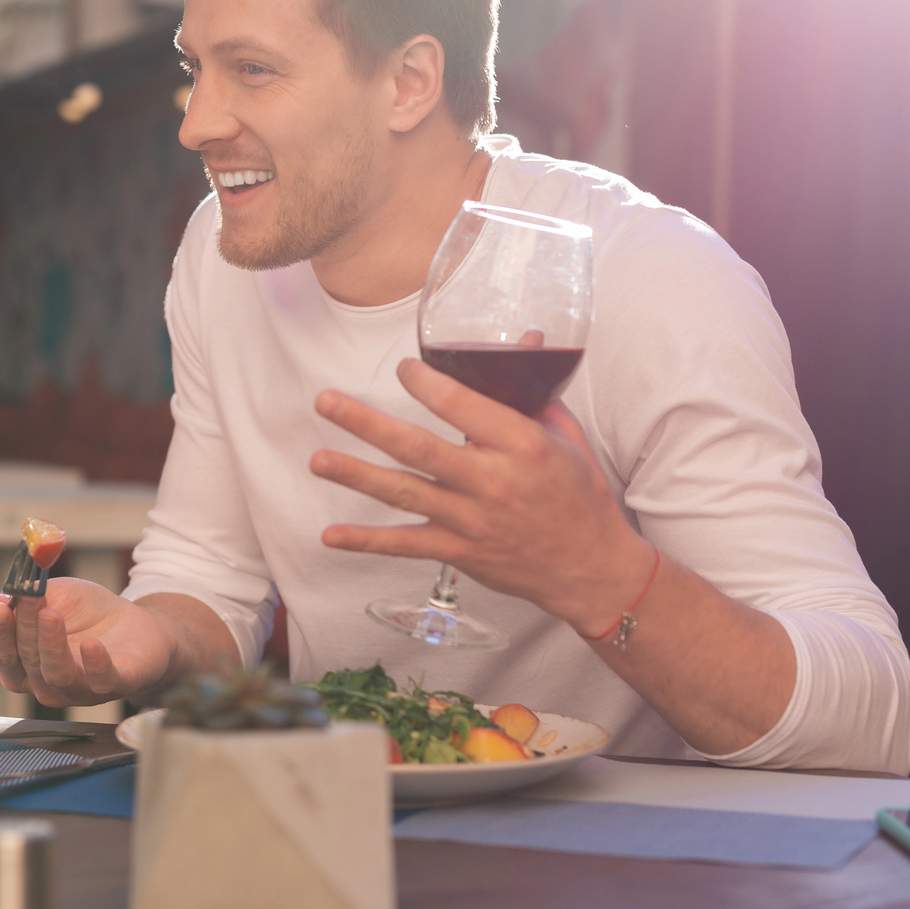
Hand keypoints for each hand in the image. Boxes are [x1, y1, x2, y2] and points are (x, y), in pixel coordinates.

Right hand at [0, 579, 174, 707]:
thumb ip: (13, 604)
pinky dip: (94, 665)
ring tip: (51, 614)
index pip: (2, 656)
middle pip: (27, 662)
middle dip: (25, 627)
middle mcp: (48, 683)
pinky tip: (90, 645)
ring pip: (57, 676)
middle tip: (29, 597)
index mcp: (26, 665)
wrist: (136, 622)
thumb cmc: (87, 614)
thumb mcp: (49, 598)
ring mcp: (81, 688)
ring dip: (51, 646)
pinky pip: (101, 682)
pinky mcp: (116, 684)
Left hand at [312, 358, 653, 633]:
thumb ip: (535, 394)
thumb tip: (528, 340)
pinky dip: (366, 542)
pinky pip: (405, 546)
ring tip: (318, 460)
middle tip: (327, 401)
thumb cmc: (580, 496)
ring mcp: (471, 520)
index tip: (403, 368)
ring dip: (356, 475)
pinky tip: (331, 535)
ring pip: (404, 493)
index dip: (425, 383)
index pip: (462, 406)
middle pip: (418, 448)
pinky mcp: (460, 552)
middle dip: (367, 423)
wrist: (591, 568)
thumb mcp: (567, 438)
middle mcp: (491, 481)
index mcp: (520, 445)